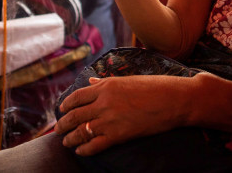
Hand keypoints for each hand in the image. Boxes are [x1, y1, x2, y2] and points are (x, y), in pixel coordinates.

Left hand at [54, 75, 188, 155]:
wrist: (173, 100)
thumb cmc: (154, 87)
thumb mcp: (127, 80)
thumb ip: (105, 83)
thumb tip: (90, 82)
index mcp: (105, 86)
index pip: (77, 96)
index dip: (66, 105)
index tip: (62, 110)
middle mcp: (103, 102)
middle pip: (75, 115)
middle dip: (63, 124)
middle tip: (58, 129)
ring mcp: (110, 119)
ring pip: (81, 130)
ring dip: (70, 138)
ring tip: (66, 142)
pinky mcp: (118, 135)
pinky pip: (94, 144)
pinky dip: (84, 149)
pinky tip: (80, 151)